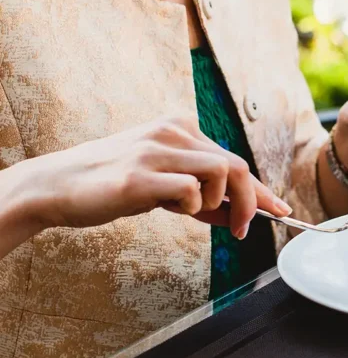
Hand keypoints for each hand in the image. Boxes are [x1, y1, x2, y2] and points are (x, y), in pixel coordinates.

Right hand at [23, 116, 290, 238]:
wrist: (57, 185)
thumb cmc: (113, 185)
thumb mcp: (163, 182)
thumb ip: (199, 191)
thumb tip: (239, 213)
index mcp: (180, 127)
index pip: (232, 157)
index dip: (260, 188)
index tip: (280, 210)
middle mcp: (173, 131)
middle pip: (236, 165)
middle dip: (251, 202)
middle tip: (244, 230)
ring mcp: (156, 150)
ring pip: (222, 172)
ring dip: (218, 203)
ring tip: (190, 212)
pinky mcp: (139, 175)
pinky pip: (190, 190)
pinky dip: (191, 206)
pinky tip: (170, 208)